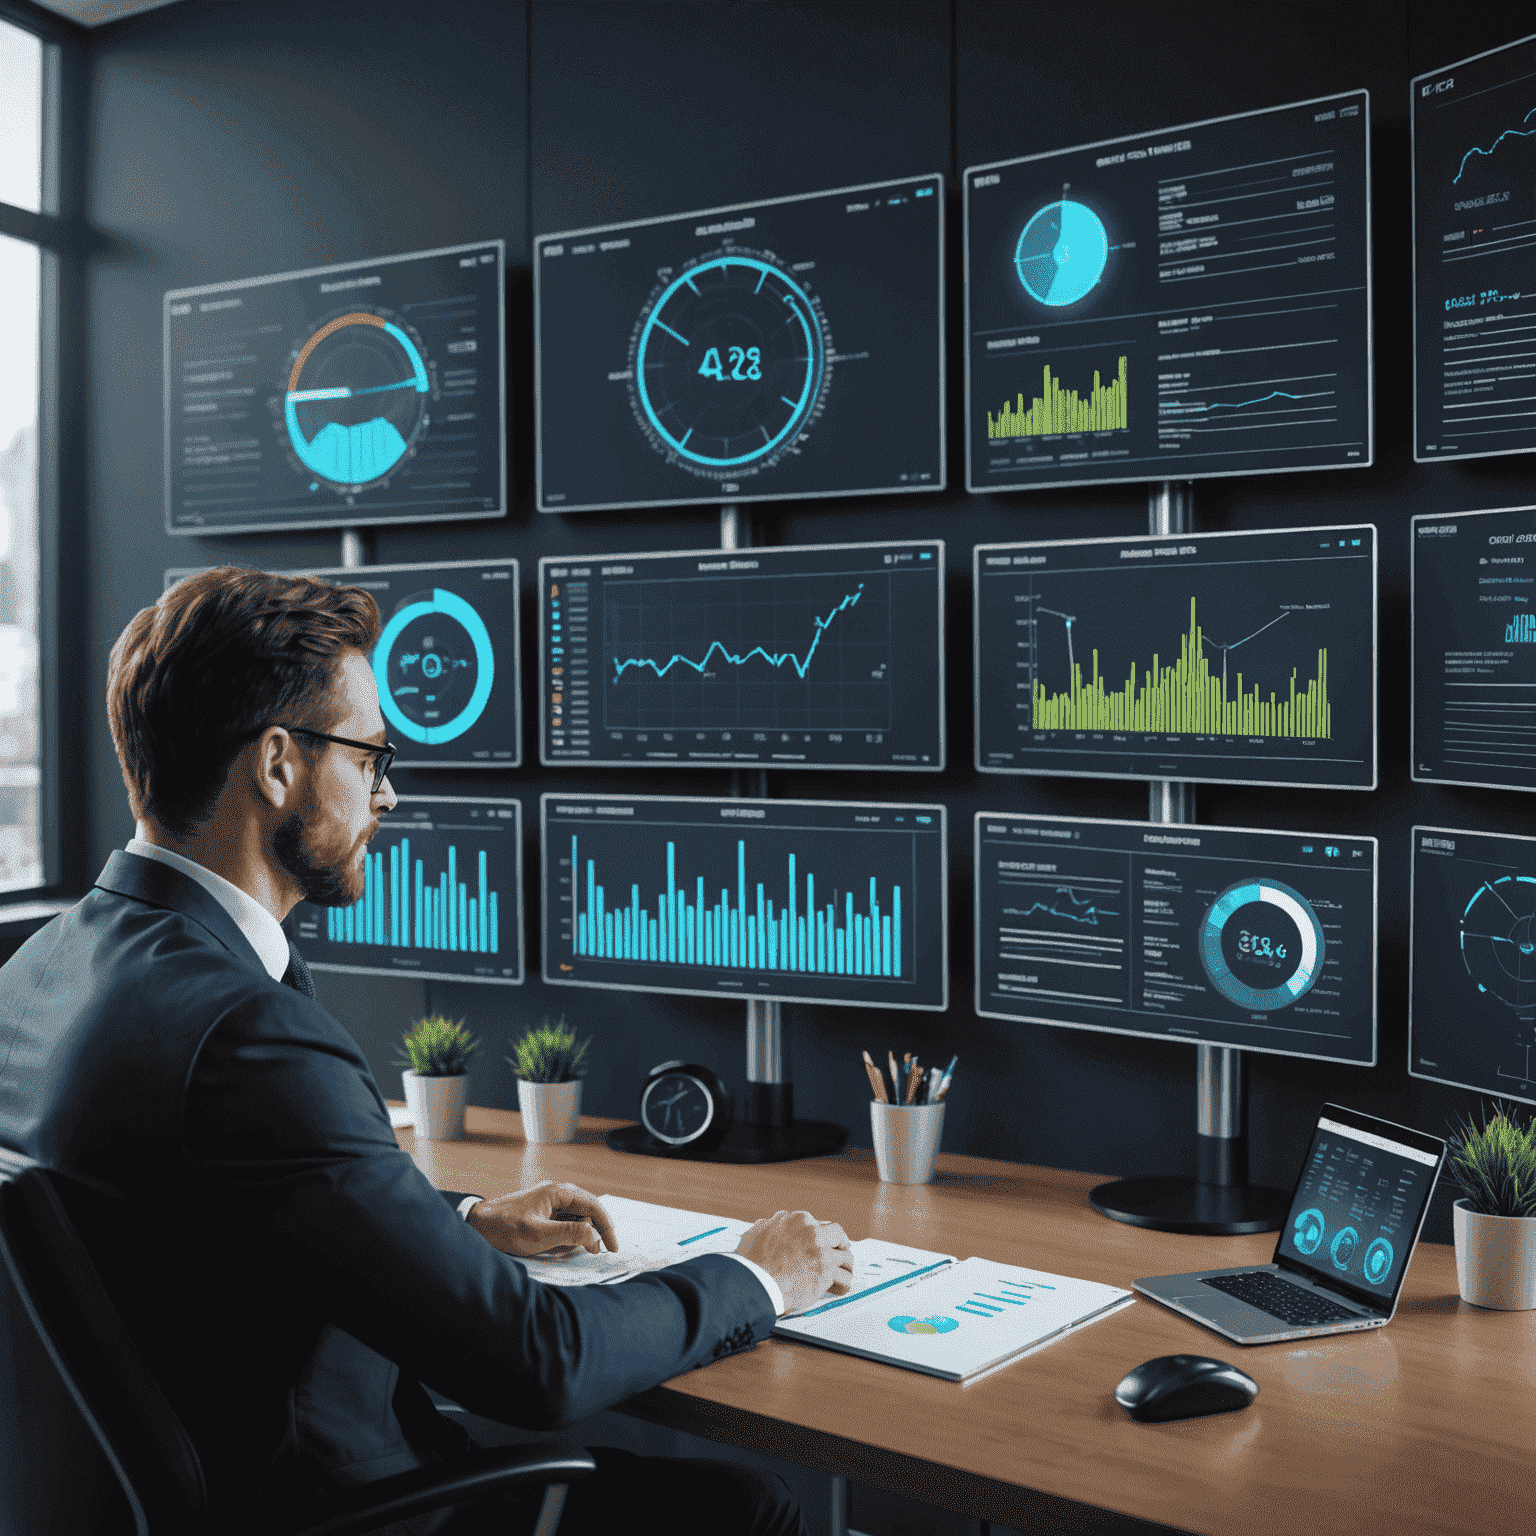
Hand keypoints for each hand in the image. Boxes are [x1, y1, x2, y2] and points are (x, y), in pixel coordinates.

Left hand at [465, 1180, 618, 1258]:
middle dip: (591, 1233)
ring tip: (569, 1250)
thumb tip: (595, 1236)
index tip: (613, 1247)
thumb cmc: (504, 1228)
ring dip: (576, 1236)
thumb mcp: (539, 1234)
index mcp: (557, 1192)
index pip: (593, 1205)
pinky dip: (565, 1237)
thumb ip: (570, 1233)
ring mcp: (548, 1204)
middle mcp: (556, 1194)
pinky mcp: (541, 1214)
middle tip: (594, 1253)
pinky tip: (556, 1247)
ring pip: (574, 1220)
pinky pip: (562, 1225)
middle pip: (586, 1212)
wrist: (476, 1227)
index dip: (607, 1226)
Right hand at [735, 1210, 852, 1314]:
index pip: (815, 1224)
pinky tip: (839, 1288)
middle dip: (840, 1242)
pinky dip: (843, 1284)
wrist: (755, 1280)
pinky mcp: (825, 1271)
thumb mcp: (756, 1233)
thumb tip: (768, 1224)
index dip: (817, 1236)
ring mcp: (821, 1251)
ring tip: (843, 1273)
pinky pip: (844, 1277)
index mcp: (797, 1220)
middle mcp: (812, 1231)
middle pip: (837, 1233)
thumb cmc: (752, 1262)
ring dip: (844, 1265)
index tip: (817, 1244)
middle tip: (839, 1251)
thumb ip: (768, 1226)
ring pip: (844, 1255)